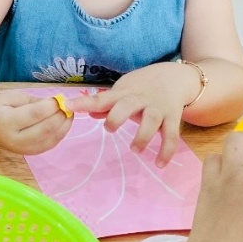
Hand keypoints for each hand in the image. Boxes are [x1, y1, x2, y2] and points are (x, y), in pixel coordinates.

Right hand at [0, 89, 72, 154]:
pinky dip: (60, 134)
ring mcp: (22, 149)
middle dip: (60, 116)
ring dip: (64, 126)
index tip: (60, 98)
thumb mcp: (13, 96)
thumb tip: (56, 104)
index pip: (34, 114)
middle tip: (68, 105)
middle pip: (44, 129)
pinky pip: (49, 145)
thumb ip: (34, 101)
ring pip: (50, 140)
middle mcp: (13, 139)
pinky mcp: (29, 153)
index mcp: (6, 121)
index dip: (50, 106)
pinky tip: (64, 123)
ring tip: (69, 113)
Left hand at [70, 63, 200, 166]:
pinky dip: (166, 150)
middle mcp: (140, 99)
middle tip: (110, 129)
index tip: (67, 105)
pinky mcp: (173, 117)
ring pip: (151, 120)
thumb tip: (88, 112)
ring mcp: (158, 108)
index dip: (83, 102)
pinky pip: (171, 135)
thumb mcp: (122, 90)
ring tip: (134, 150)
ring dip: (143, 136)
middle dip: (117, 116)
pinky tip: (159, 164)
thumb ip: (107, 103)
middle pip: (127, 105)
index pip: (101, 98)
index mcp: (123, 93)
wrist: (174, 77)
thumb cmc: (141, 87)